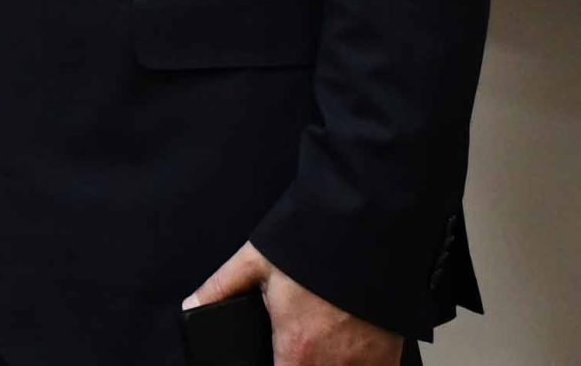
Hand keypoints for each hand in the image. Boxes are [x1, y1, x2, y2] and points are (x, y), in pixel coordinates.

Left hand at [185, 243, 402, 365]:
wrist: (368, 228)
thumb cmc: (314, 246)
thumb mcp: (256, 263)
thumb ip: (220, 289)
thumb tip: (192, 307)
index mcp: (297, 351)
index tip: (278, 359)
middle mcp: (333, 365)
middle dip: (300, 364)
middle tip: (296, 349)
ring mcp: (365, 363)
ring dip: (329, 365)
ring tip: (318, 347)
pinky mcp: (388, 356)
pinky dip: (358, 365)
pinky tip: (346, 351)